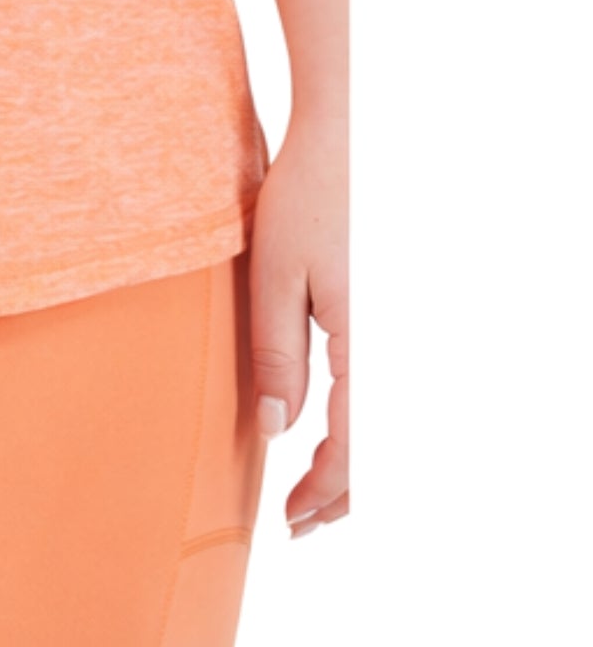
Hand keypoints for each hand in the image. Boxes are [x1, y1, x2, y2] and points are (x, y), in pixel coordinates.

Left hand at [248, 114, 348, 537]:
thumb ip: (276, 353)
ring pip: (388, 425)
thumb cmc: (301, 201)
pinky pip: (382, 390)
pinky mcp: (384, 316)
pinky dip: (362, 428)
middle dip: (344, 495)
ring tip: (312, 490)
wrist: (340, 144)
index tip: (290, 519)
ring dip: (356, 466)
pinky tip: (331, 433)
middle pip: (384, 449)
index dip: (325, 492)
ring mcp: (391, 329)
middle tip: (299, 522)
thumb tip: (279, 431)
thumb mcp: (273, 275)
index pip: (356, 447)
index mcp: (365, 341)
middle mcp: (389, 342)